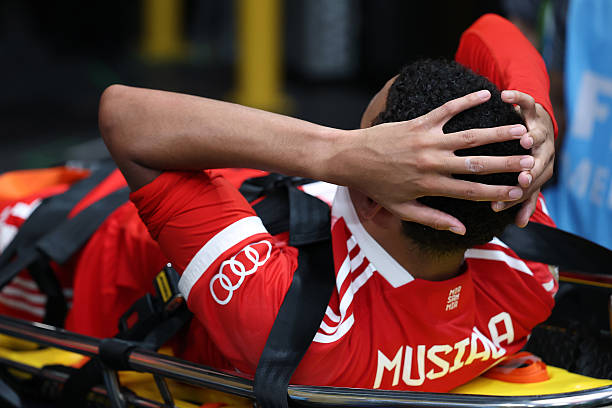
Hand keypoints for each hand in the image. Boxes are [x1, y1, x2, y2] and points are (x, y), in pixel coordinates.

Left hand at [344, 90, 531, 234]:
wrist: (351, 159)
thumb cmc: (377, 187)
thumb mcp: (402, 209)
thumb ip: (433, 219)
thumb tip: (462, 229)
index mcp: (430, 186)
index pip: (471, 192)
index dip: (498, 192)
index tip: (519, 192)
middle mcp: (432, 163)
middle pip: (477, 164)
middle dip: (506, 164)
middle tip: (531, 161)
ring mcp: (427, 141)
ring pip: (468, 136)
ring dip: (497, 133)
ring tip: (520, 131)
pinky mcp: (419, 122)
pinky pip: (447, 109)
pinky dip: (467, 101)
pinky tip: (487, 94)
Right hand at [493, 90, 554, 226]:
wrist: (537, 128)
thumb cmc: (527, 159)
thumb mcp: (528, 179)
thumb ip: (524, 200)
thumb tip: (521, 224)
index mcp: (543, 170)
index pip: (530, 188)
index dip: (515, 197)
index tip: (497, 205)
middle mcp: (544, 151)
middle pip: (539, 163)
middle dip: (530, 171)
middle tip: (520, 178)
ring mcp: (539, 130)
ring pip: (539, 134)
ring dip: (532, 137)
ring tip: (523, 139)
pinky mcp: (533, 111)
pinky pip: (528, 102)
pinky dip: (519, 98)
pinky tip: (504, 96)